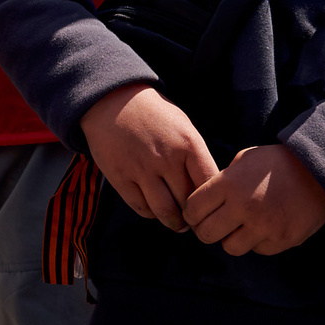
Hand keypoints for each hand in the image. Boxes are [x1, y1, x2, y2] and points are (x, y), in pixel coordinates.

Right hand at [80, 83, 219, 230]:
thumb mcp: (183, 127)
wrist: (112, 102)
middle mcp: (166, 159)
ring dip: (174, 222)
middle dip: (193, 216)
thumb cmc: (154, 116)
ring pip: (165, 211)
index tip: (211, 206)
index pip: (209, 184)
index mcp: (188, 144)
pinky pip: (141, 208)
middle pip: (188, 202)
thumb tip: (206, 191)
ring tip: (177, 223)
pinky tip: (155, 210)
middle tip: (195, 221)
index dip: (212, 200)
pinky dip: (151, 214)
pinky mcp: (121, 177)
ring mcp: (142, 169)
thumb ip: (195, 157)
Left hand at [180, 144, 324, 254]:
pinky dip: (257, 241)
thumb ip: (221, 181)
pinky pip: (257, 250)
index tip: (198, 212)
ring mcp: (263, 226)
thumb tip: (204, 202)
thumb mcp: (244, 161)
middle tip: (214, 224)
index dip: (192, 213)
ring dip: (232, 238)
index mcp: (229, 184)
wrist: (320, 172)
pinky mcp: (281, 240)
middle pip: (206, 234)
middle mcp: (243, 207)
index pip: (192, 209)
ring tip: (241, 226)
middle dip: (206, 229)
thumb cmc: (277, 163)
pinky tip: (264, 226)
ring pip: (230, 247)